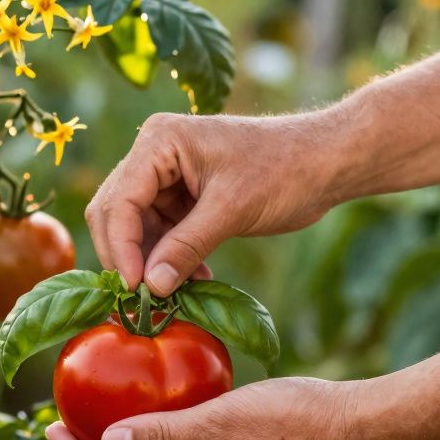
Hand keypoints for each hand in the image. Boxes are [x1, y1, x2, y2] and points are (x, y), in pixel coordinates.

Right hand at [85, 112, 348, 295]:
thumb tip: (151, 288)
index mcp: (160, 141)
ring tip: (175, 292)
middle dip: (128, 255)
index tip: (137, 288)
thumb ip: (187, 247)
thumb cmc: (284, 170)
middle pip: (115, 212)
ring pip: (135, 228)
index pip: (120, 200)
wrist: (325, 162)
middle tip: (143, 298)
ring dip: (150, 262)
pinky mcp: (181, 196)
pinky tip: (193, 280)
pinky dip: (169, 258)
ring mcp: (166, 175)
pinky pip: (160, 233)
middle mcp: (154, 154)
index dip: (122, 247)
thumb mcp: (232, 210)